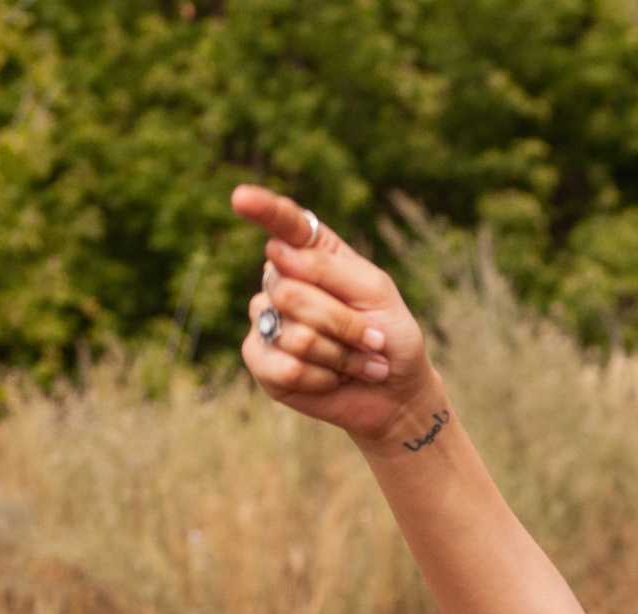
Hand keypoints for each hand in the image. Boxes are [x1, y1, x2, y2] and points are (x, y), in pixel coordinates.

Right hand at [231, 185, 434, 444]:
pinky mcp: (260, 361)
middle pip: (291, 291)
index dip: (264, 210)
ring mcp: (266, 321)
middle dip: (343, 323)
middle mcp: (281, 282)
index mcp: (311, 255)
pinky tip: (334, 379)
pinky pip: (286, 367)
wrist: (395, 392)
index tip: (242, 197)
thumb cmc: (390, 335)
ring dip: (340, 355)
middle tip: (372, 339)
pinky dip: (323, 378)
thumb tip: (275, 251)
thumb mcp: (375, 293)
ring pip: (294, 334)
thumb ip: (330, 269)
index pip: (285, 225)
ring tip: (358, 362)